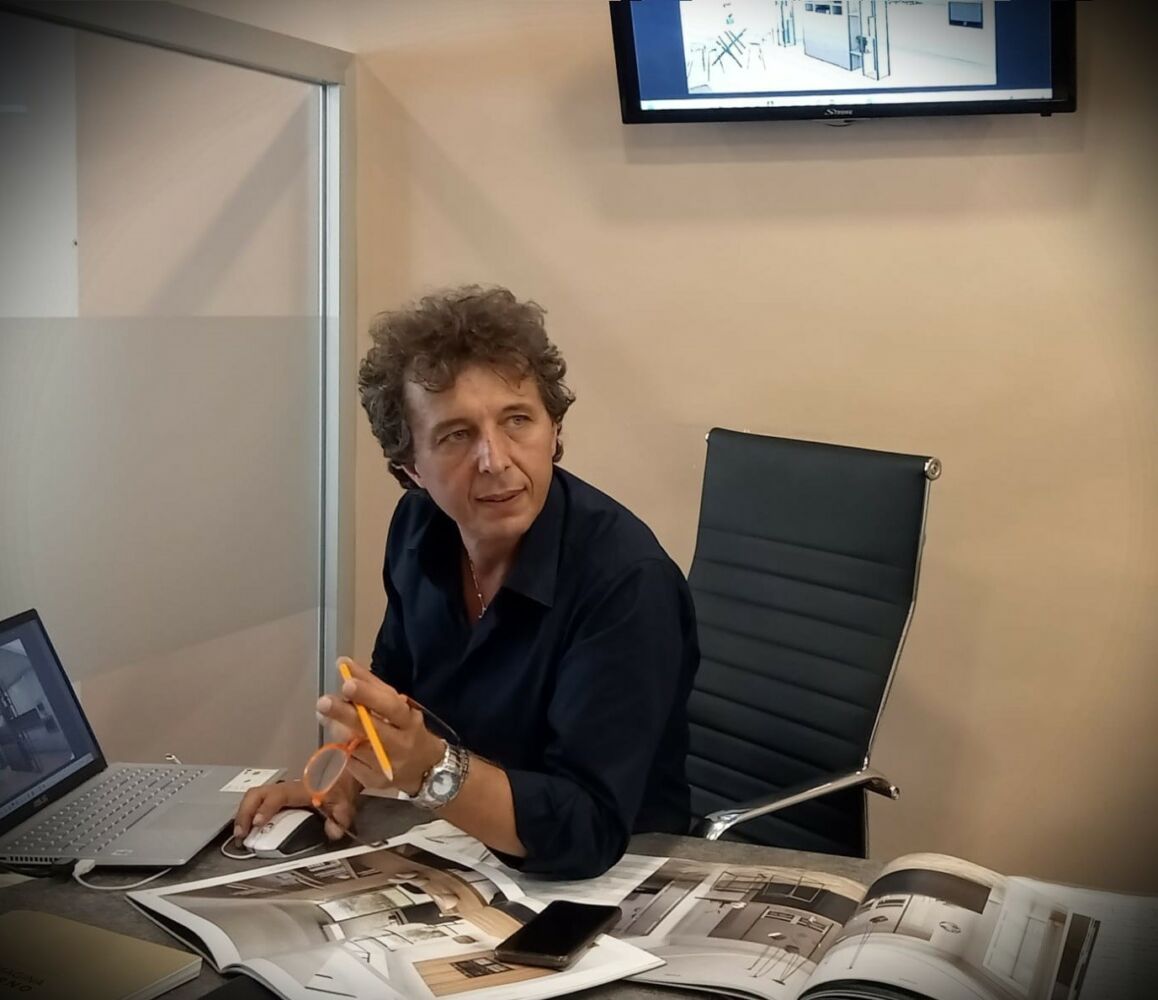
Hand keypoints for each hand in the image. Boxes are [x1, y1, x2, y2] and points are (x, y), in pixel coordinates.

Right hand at [233, 775, 358, 842]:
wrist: (342, 778)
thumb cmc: (340, 793)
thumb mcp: (345, 807)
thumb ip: (340, 819)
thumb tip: (332, 832)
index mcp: (302, 790)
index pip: (278, 795)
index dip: (266, 808)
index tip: (257, 823)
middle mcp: (286, 787)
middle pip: (257, 793)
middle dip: (245, 813)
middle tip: (241, 835)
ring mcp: (280, 789)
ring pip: (253, 795)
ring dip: (243, 813)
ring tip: (239, 835)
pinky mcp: (276, 794)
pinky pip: (256, 800)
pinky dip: (247, 812)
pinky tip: (246, 828)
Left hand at [316, 659, 444, 795]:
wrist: (426, 769)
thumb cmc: (408, 729)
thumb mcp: (399, 706)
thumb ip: (372, 685)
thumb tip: (343, 664)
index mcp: (409, 722)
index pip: (390, 708)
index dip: (369, 696)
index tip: (347, 684)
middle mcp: (400, 745)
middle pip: (369, 730)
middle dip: (344, 715)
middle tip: (324, 702)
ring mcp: (386, 767)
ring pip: (355, 747)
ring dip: (336, 729)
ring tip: (324, 715)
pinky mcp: (373, 782)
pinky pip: (350, 762)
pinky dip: (342, 748)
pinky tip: (342, 739)